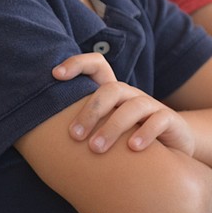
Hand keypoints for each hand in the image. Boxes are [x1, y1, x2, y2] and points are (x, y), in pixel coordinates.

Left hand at [52, 53, 194, 155]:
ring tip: (96, 149)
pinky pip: (158, 120)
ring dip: (112, 127)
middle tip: (74, 136)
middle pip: (111, 90)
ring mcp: (151, 106)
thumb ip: (85, 126)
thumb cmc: (130, 138)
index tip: (55, 74)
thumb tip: (37, 136)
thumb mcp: (107, 128)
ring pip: (133, 106)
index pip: (97, 66)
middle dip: (90, 111)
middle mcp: (131, 96)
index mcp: (114, 94)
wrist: (174, 145)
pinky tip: (132, 148)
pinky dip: (144, 133)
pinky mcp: (169, 120)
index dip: (77, 64)